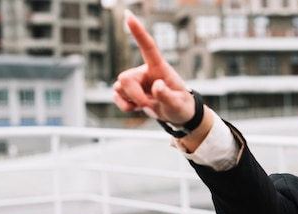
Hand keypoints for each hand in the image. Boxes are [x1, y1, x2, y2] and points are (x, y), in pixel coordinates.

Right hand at [112, 10, 211, 144]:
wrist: (177, 115)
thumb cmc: (181, 105)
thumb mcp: (178, 104)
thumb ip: (167, 96)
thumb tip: (156, 86)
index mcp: (159, 68)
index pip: (148, 47)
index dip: (138, 32)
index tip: (128, 15)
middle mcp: (144, 72)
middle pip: (125, 78)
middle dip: (135, 96)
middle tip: (149, 107)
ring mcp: (136, 81)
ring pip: (118, 88)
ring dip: (131, 102)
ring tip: (148, 107)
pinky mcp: (129, 92)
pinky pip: (116, 97)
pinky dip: (124, 106)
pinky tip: (137, 108)